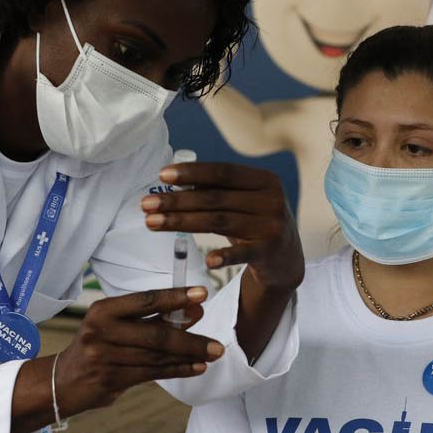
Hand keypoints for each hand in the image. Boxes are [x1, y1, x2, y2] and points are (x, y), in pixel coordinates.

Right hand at [54, 287, 221, 414]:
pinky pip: (152, 373)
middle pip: (156, 335)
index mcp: (103, 311)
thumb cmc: (100, 345)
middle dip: (190, 339)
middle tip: (217, 343)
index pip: (146, 300)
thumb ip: (151, 318)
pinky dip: (177, 370)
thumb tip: (195, 312)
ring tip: (213, 354)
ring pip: (157, 357)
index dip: (176, 297)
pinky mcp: (110, 380)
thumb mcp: (116, 324)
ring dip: (188, 357)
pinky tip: (197, 367)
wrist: (64, 380)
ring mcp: (104, 357)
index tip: (203, 294)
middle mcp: (102, 331)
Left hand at [142, 163, 303, 291]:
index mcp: (264, 180)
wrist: (286, 259)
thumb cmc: (256, 223)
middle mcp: (271, 200)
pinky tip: (207, 261)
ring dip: (182, 222)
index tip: (162, 175)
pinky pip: (242, 252)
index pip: (223, 172)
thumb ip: (218, 190)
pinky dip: (225, 255)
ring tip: (152, 223)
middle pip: (215, 198)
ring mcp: (272, 226)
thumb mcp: (245, 201)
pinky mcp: (270, 251)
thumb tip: (173, 180)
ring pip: (219, 222)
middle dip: (177, 200)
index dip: (192, 172)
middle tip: (146, 204)